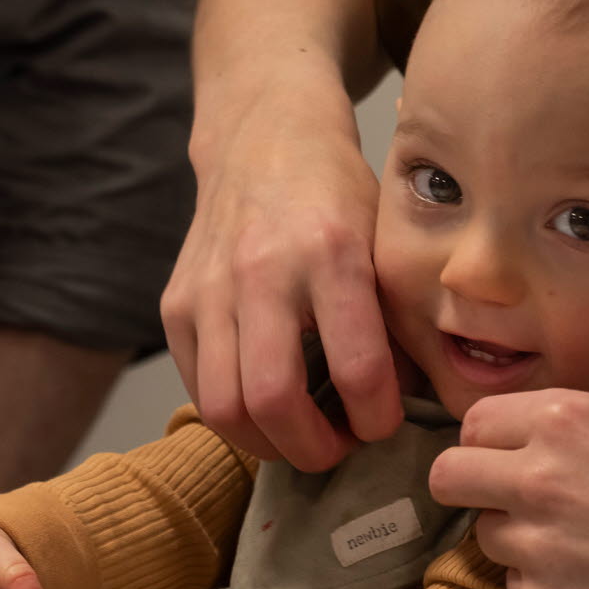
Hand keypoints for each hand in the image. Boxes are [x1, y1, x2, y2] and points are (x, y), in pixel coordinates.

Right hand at [162, 87, 401, 470]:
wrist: (264, 138)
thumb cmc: (339, 195)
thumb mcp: (386, 242)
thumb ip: (397, 319)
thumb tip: (412, 403)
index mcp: (332, 252)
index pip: (358, 368)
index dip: (376, 419)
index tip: (384, 424)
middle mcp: (263, 270)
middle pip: (274, 400)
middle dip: (314, 449)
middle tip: (340, 448)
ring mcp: (209, 288)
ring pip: (225, 407)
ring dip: (268, 445)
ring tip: (301, 438)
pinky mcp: (175, 304)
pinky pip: (197, 390)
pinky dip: (234, 419)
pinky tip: (266, 410)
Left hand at [429, 389, 588, 588]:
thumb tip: (558, 439)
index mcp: (568, 420)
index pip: (474, 422)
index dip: (491, 441)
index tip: (509, 455)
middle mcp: (539, 477)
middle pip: (448, 477)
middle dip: (472, 487)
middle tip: (512, 501)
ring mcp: (537, 546)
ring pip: (486, 537)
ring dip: (518, 540)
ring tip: (581, 547)